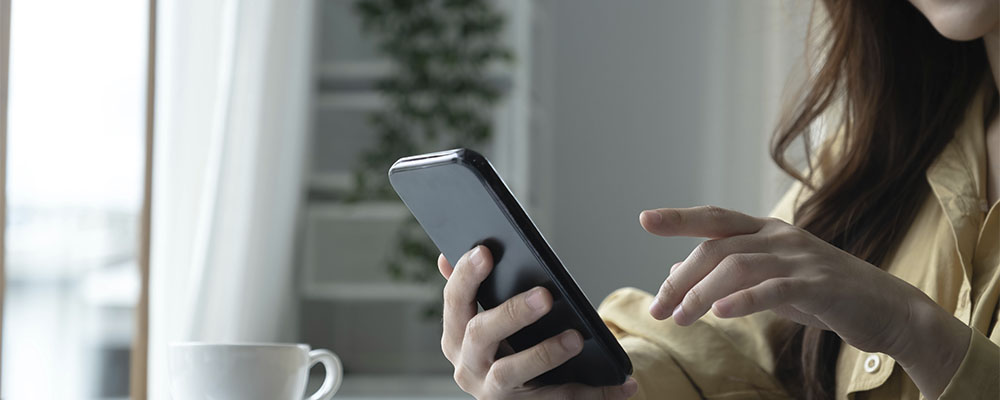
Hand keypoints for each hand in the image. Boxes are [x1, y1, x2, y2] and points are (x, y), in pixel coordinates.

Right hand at [438, 245, 638, 398]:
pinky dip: (593, 393)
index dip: (466, 276)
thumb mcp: (482, 321)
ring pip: (512, 373)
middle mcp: (467, 365)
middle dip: (511, 313)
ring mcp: (492, 391)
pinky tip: (623, 384)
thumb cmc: (501, 347)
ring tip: (576, 337)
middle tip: (545, 295)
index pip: (455, 301)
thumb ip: (469, 291)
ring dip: (545, 353)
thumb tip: (445, 256)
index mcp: (456, 335)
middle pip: (481, 335)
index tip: (485, 251)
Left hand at [640, 206, 969, 398]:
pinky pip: (774, 289)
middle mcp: (781, 237)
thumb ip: (728, 275)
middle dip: (681, 278)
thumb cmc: (825, 295)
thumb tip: (675, 274)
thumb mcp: (771, 280)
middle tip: (659, 307)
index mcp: (769, 231)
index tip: (644, 219)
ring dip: (701, 294)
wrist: (890, 310)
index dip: (679, 217)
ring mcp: (801, 259)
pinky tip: (720, 313)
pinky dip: (743, 300)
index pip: (715, 218)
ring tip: (681, 317)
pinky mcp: (819, 286)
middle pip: (717, 247)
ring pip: (738, 266)